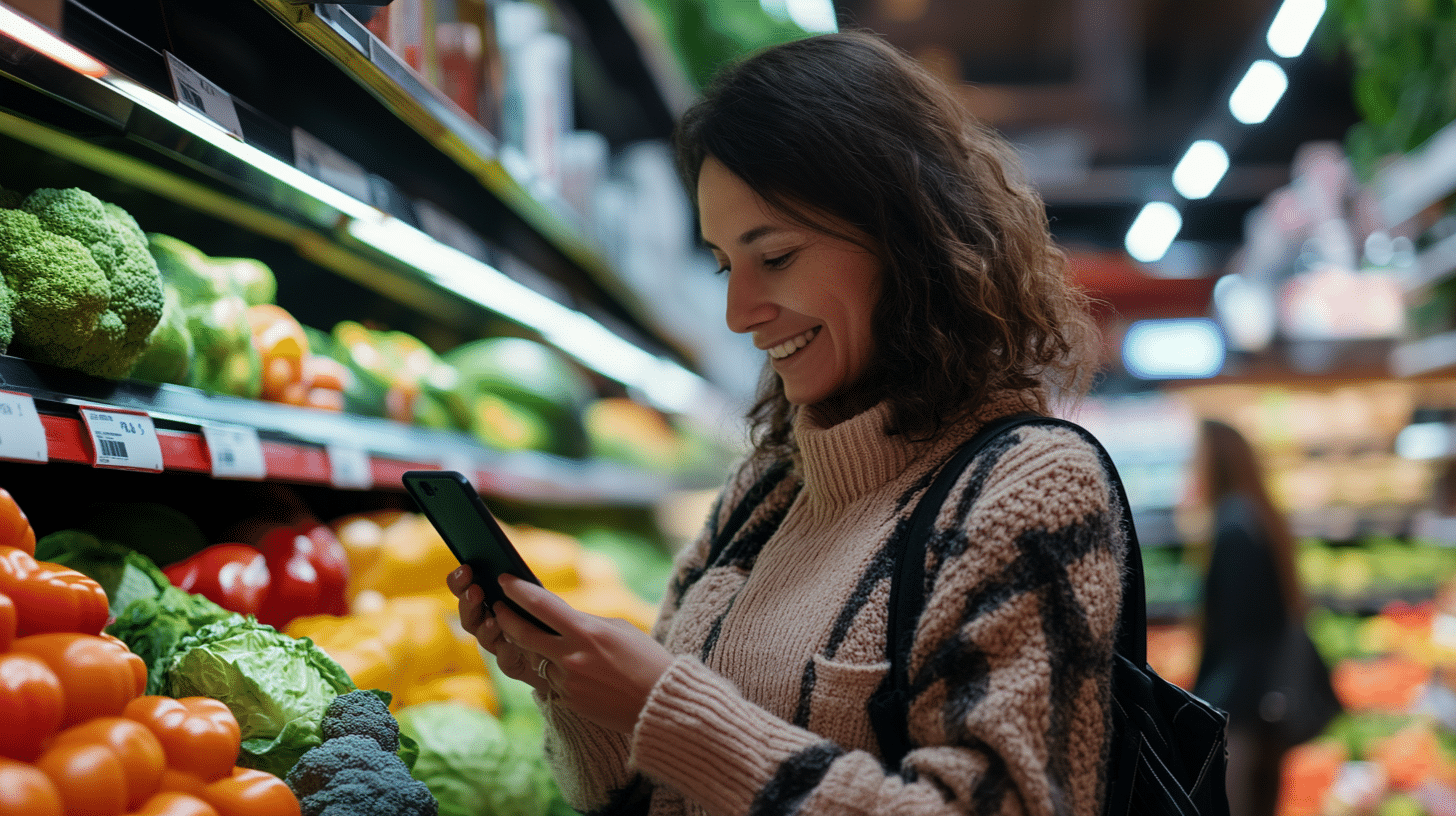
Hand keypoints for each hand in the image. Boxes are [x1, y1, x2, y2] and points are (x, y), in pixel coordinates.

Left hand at [447, 566, 673, 733]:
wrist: (659, 704)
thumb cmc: (646, 659)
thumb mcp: (618, 629)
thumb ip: (585, 622)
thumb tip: (559, 619)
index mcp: (586, 631)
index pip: (541, 604)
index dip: (517, 590)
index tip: (504, 579)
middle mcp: (570, 656)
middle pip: (522, 633)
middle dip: (505, 618)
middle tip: (497, 607)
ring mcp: (566, 681)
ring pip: (534, 659)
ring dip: (534, 648)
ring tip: (543, 639)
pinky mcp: (568, 701)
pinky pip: (550, 681)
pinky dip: (555, 672)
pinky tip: (576, 670)